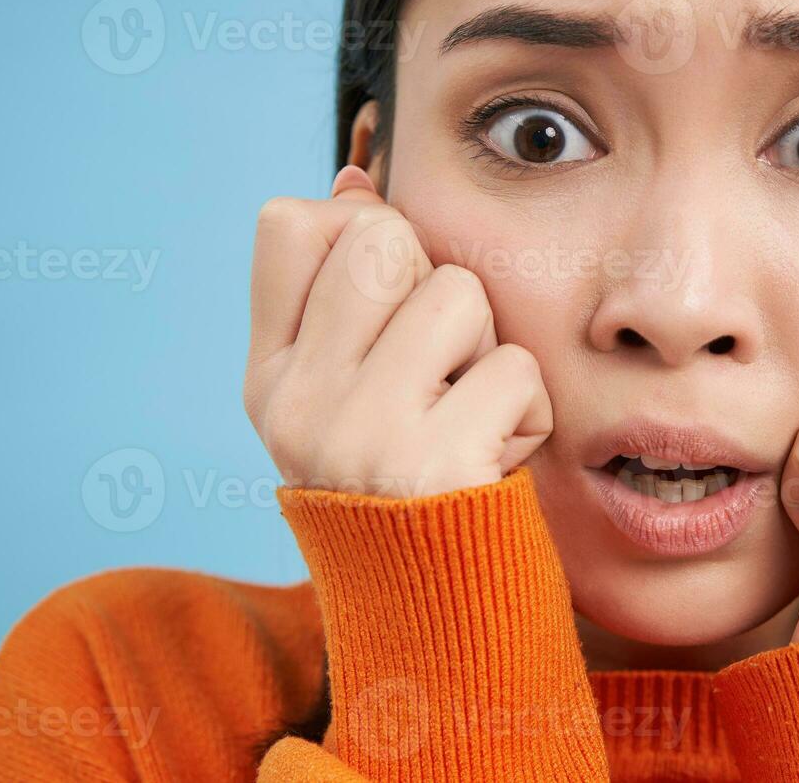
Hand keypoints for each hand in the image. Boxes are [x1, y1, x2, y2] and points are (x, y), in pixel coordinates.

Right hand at [242, 165, 551, 496]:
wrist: (438, 615)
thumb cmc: (409, 485)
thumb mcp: (354, 393)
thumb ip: (345, 295)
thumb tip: (355, 182)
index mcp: (270, 376)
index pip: (291, 223)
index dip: (361, 230)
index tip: (391, 295)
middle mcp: (296, 402)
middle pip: (382, 239)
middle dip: (438, 283)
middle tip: (441, 363)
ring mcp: (357, 434)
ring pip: (460, 295)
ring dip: (489, 349)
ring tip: (467, 412)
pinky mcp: (432, 465)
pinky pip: (514, 370)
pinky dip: (528, 411)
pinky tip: (496, 456)